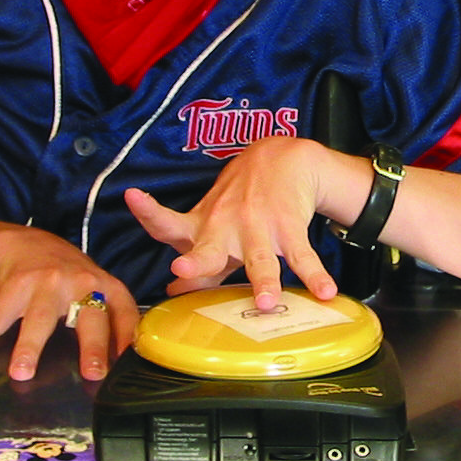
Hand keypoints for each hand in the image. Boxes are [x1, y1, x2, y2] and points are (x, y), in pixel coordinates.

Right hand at [0, 230, 137, 380]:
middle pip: (87, 318)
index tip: (126, 364)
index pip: (123, 313)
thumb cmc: (70, 277)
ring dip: (28, 347)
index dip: (127, 337)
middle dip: (91, 346)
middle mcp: (80, 282)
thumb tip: (126, 362)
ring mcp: (46, 283)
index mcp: (105, 286)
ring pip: (38, 319)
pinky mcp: (15, 285)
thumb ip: (112, 320)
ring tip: (20, 373)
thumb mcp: (98, 288)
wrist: (29, 244)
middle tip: (92, 373)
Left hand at [125, 135, 353, 309]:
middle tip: (184, 268)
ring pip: (259, 257)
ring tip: (265, 302)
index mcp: (202, 227)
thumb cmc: (241, 201)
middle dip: (197, 260)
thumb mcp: (213, 227)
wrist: (283, 158)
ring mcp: (258, 226)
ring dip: (263, 279)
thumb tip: (172, 291)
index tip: (134, 197)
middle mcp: (226, 226)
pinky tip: (326, 291)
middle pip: (209, 247)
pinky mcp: (289, 226)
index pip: (168, 222)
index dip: (149, 213)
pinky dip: (315, 275)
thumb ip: (199, 263)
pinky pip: (302, 255)